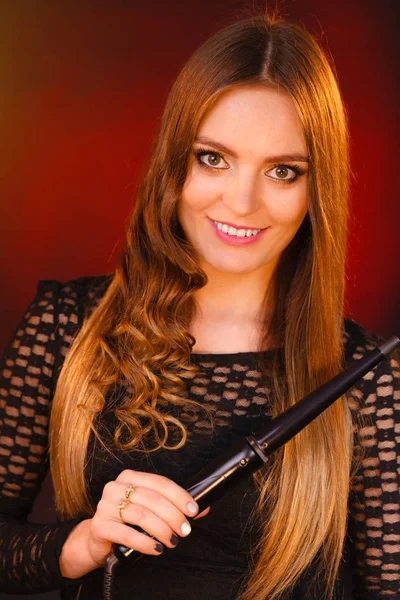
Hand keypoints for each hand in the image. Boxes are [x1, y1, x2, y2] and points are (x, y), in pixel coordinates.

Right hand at [59, 469, 209, 578]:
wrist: (98, 539)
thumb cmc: (127, 522)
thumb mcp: (150, 510)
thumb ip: (173, 507)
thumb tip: (204, 509)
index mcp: (130, 477)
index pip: (160, 483)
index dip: (179, 496)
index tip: (193, 510)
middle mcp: (116, 487)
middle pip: (153, 499)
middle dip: (173, 516)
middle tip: (185, 531)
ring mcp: (105, 505)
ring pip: (142, 515)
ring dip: (162, 530)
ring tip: (173, 541)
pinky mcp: (100, 525)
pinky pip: (127, 534)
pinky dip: (145, 543)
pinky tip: (156, 549)